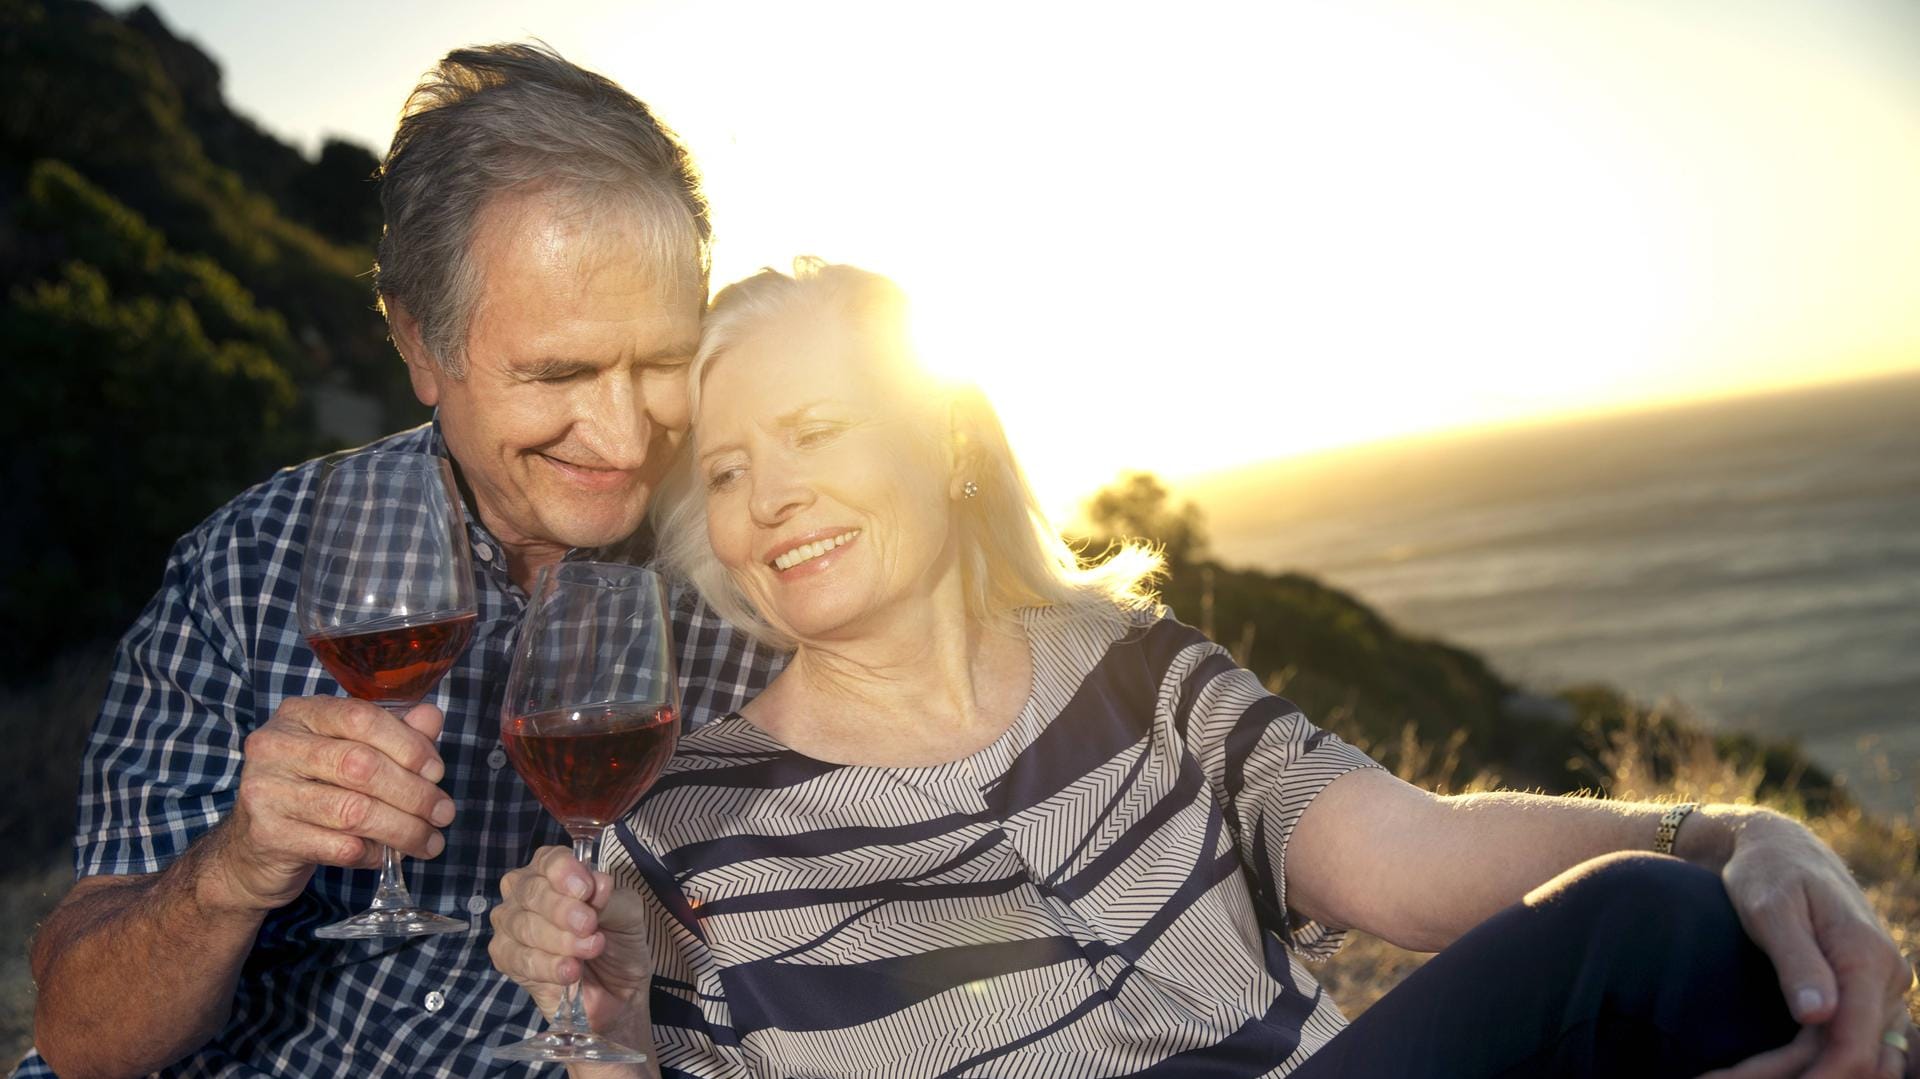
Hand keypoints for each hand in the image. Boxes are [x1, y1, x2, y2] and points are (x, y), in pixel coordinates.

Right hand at [208, 696, 452, 910]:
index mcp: (300, 714)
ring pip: (354, 810)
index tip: (437, 771)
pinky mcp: (268, 835)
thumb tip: (433, 718)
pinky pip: (338, 846)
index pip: (362, 718)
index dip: (408, 745)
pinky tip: (384, 855)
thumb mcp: (349, 754)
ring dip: (403, 829)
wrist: (248, 852)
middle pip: (362, 766)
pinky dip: (372, 853)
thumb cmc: (311, 793)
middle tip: (444, 813)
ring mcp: (266, 790)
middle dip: (414, 793)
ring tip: (429, 842)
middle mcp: (275, 746)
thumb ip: (392, 734)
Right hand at [490, 846, 653, 1032]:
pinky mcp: (507, 959)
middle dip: (563, 911)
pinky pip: (519, 958)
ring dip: (561, 941)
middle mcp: (527, 893)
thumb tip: (598, 884)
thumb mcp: (627, 915)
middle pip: (532, 891)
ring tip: (590, 951)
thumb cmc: (619, 944)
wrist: (616, 994)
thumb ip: (611, 899)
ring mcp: (512, 926)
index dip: (564, 872)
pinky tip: (570, 972)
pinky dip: (547, 966)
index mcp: (555, 872)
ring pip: (524, 926)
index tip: (585, 890)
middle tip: (589, 927)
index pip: (549, 860)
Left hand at [1716, 812, 1914, 1078]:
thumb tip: (1819, 1015)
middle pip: (1857, 1060)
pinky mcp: (1866, 995)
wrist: (1782, 847)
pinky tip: (1767, 1070)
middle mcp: (1888, 979)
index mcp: (1868, 958)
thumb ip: (1797, 960)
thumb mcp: (1771, 909)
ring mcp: (1882, 990)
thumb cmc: (1769, 872)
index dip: (1812, 1078)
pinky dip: (1814, 1065)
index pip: (1854, 1045)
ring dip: (1805, 1077)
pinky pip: (1852, 1044)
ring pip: (1860, 1059)